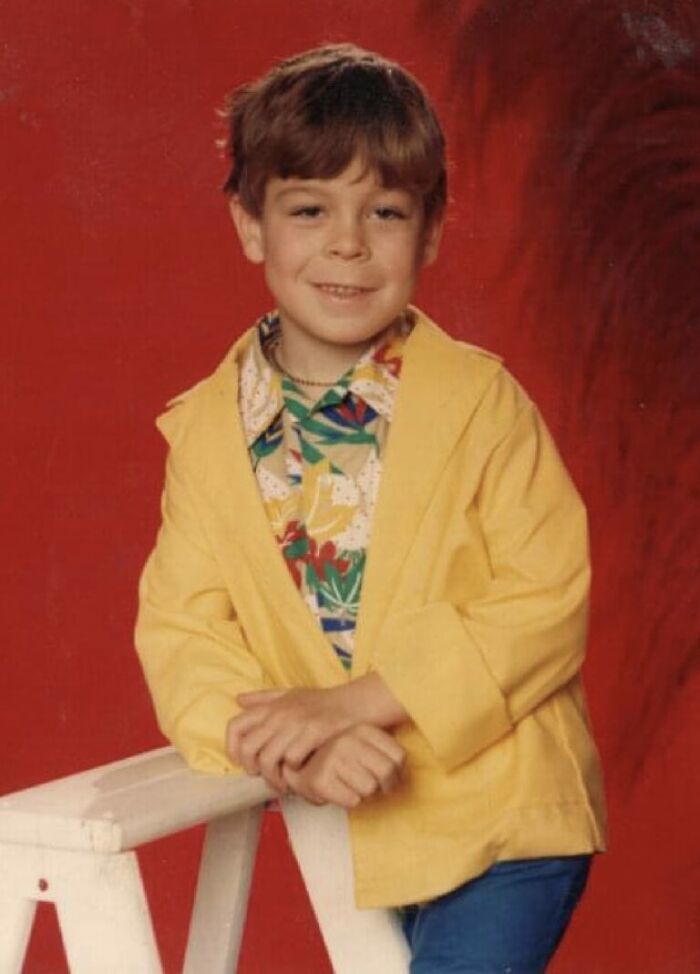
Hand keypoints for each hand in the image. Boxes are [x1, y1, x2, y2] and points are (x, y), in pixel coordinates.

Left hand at [226, 687, 355, 788]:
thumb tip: (239, 699)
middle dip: (253, 768)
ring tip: (282, 782)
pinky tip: (300, 772)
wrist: (352, 704)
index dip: (232, 747)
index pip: (236, 726)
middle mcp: (279, 714)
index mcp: (271, 706)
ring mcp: (296, 723)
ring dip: (273, 777)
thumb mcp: (290, 693)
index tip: (240, 760)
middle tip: (263, 775)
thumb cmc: (320, 702)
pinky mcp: (313, 734)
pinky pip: (292, 760)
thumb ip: (263, 698)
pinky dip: (293, 771)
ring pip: (268, 759)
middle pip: (249, 748)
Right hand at [282, 724, 405, 808]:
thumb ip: (386, 753)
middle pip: (387, 773)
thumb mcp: (365, 747)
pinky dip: (348, 801)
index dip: (396, 774)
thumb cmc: (341, 761)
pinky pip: (353, 801)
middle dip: (382, 786)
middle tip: (370, 785)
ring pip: (370, 789)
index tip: (383, 776)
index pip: (399, 757)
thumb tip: (404, 773)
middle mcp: (348, 738)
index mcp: (363, 729)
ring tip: (349, 785)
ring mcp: (332, 757)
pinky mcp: (320, 778)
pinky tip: (338, 790)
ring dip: (363, 794)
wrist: (300, 768)